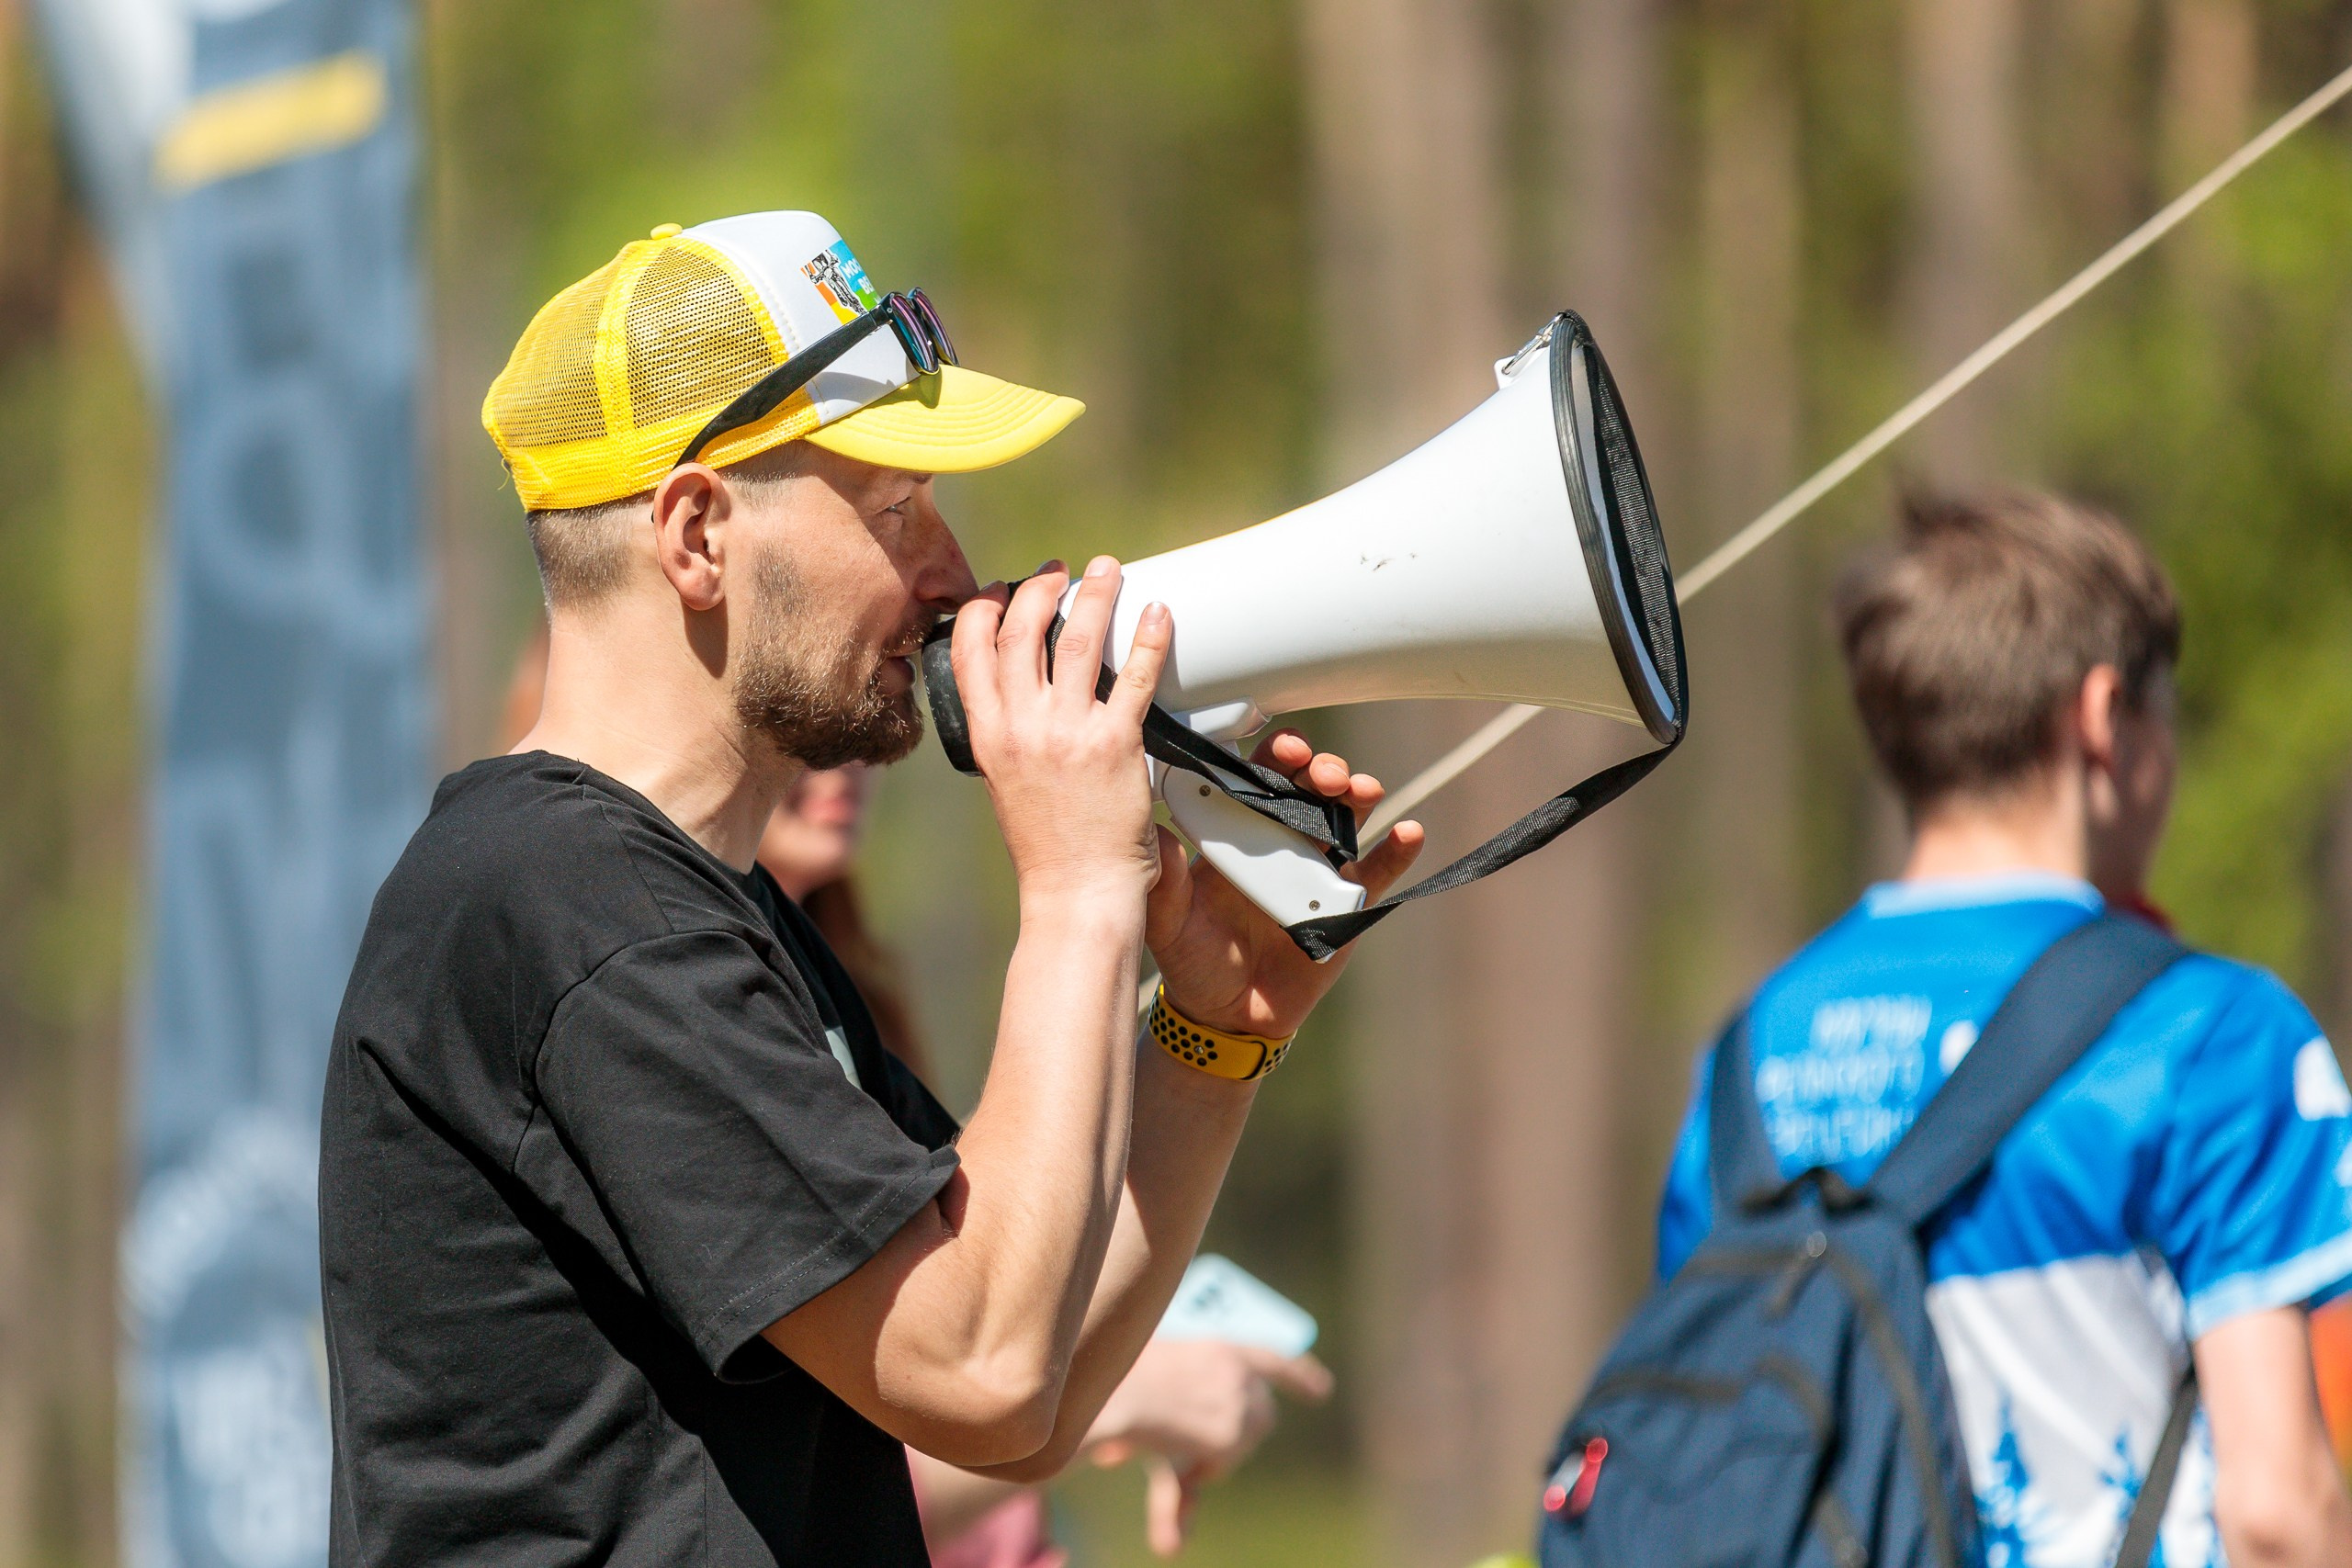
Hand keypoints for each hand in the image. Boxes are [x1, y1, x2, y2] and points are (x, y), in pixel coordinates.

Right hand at [952, 558, 1170, 906]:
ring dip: (1097, 595)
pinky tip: (1157, 613)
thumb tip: (1024, 693)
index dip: (985, 609)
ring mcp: (1068, 733)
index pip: (971, 651)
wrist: (1076, 893)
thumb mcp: (1006, 781)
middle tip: (1061, 572)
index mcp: (988, 735)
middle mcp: (1022, 727)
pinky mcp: (1116, 745)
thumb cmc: (1048, 846)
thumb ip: (1011, 734)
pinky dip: (1148, 638)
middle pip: (1024, 631)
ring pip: (1079, 640)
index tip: (1001, 588)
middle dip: (1040, 588)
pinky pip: (1135, 677)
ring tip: (1110, 570)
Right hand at [1083, 1338, 1332, 1557]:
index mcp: (1223, 1349)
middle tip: (1199, 1445)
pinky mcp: (1231, 1436)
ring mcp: (1239, 1404)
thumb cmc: (1120, 1387)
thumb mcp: (1156, 1398)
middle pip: (1263, 1415)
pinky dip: (1200, 1471)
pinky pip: (1217, 1467)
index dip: (1299, 1375)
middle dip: (1242, 1434)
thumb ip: (1176, 1424)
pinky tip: (1178, 1456)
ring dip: (1215, 1454)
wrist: (1113, 1393)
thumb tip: (1173, 1528)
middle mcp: (1239, 1374)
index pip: (1274, 1360)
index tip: (1322, 1389)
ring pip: (1240, 1445)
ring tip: (1175, 1444)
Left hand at [1148, 729, 1424, 1036]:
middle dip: (1321, 769)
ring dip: (1358, 794)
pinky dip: (1398, 850)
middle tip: (1324, 773)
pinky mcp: (1346, 903)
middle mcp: (1281, 840)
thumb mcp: (1168, 923)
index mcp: (1238, 833)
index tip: (1286, 749)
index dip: (1275, 757)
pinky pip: (1378, 871)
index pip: (1259, 779)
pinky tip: (1408, 833)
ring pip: (1346, 817)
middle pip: (1309, 788)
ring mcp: (1318, 868)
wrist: (1228, 1015)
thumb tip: (1159, 834)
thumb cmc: (1193, 960)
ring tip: (1364, 790)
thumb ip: (1165, 882)